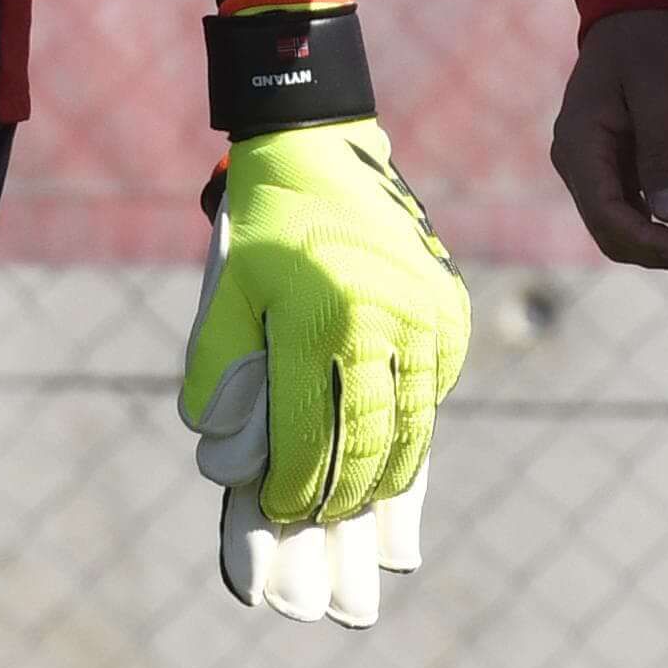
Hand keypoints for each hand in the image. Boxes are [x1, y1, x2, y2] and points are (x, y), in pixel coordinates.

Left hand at [175, 117, 472, 626]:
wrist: (320, 149)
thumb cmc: (264, 229)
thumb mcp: (225, 292)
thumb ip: (217, 370)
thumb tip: (222, 451)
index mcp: (319, 318)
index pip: (310, 435)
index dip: (294, 486)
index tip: (277, 508)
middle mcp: (382, 320)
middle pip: (369, 441)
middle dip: (343, 493)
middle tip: (319, 518)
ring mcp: (426, 315)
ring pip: (414, 425)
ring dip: (387, 474)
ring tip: (359, 503)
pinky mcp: (450, 310)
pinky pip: (434, 388)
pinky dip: (414, 425)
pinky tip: (389, 446)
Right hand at [550, 10, 667, 268]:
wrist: (637, 10)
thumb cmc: (649, 41)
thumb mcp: (659, 90)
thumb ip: (661, 152)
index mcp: (578, 141)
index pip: (605, 213)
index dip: (648, 241)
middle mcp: (575, 160)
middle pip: (609, 231)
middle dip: (659, 249)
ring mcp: (589, 165)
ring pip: (618, 228)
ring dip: (661, 244)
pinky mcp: (608, 165)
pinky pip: (627, 211)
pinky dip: (658, 227)